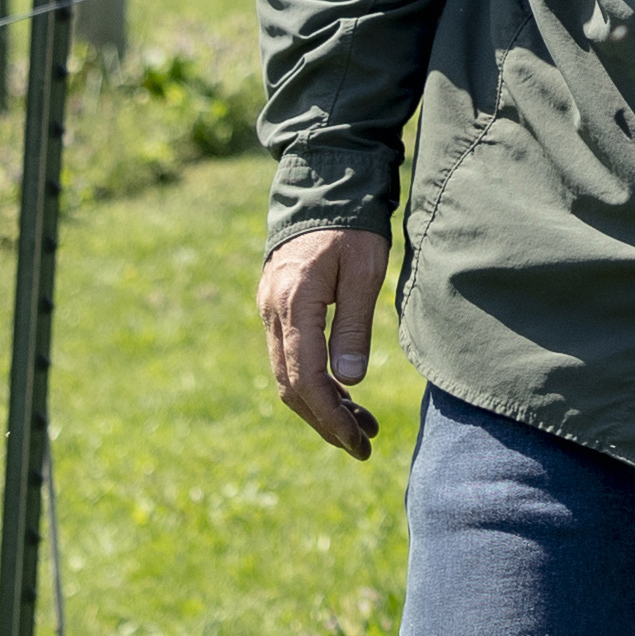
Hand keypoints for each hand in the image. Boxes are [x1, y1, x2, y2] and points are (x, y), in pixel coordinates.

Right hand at [256, 227, 394, 459]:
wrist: (322, 188)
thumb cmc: (351, 226)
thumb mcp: (364, 271)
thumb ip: (354, 325)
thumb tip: (349, 382)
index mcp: (294, 302)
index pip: (305, 377)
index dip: (330, 415)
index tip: (358, 441)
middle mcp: (273, 311)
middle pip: (291, 385)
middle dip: (325, 421)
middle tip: (362, 447)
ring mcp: (271, 311)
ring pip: (288, 375)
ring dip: (321, 407)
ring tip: (361, 428)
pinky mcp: (278, 309)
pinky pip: (290, 357)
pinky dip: (314, 383)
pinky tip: (343, 396)